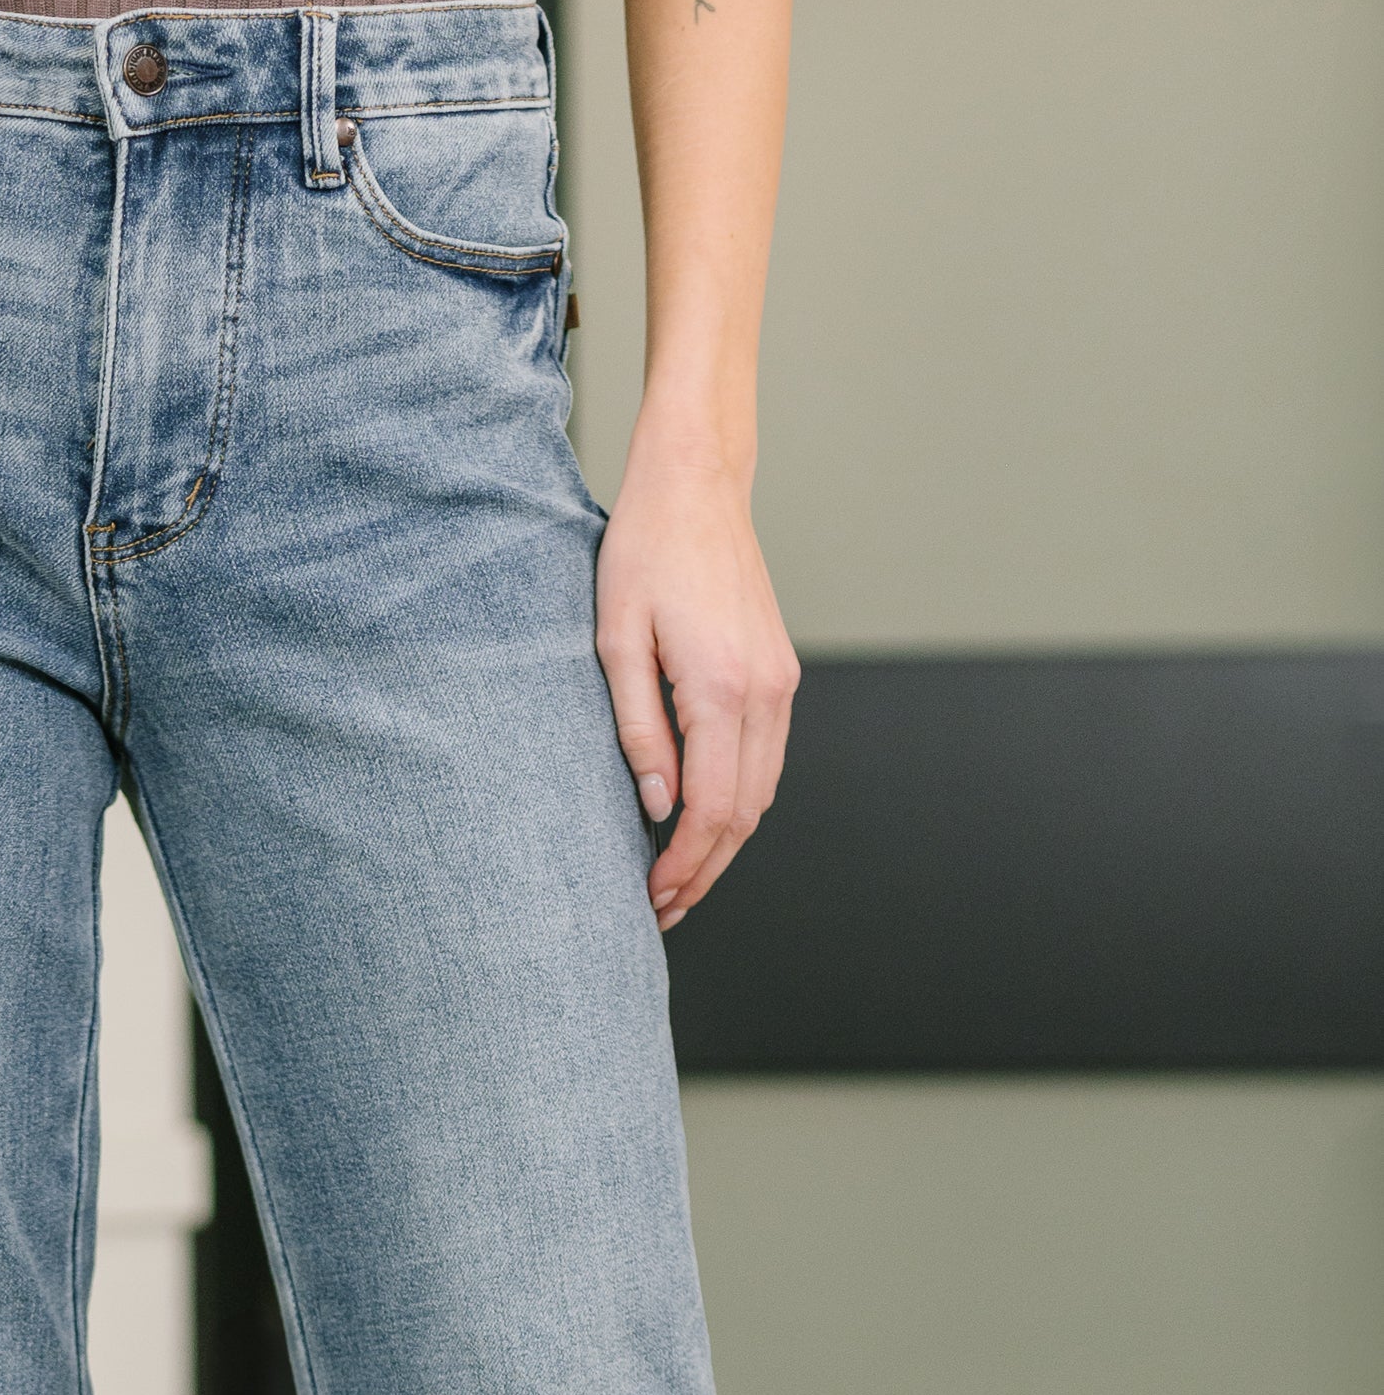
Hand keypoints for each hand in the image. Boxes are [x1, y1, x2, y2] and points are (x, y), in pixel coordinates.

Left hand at [595, 447, 798, 929]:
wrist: (698, 486)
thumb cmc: (645, 551)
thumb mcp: (614, 641)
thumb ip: (637, 729)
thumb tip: (656, 805)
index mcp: (721, 686)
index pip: (714, 808)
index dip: (684, 863)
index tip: (652, 895)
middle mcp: (765, 690)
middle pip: (746, 813)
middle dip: (704, 869)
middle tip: (662, 907)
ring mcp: (781, 681)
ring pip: (763, 792)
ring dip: (725, 843)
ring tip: (679, 877)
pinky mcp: (780, 672)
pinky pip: (767, 758)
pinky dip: (740, 801)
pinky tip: (703, 820)